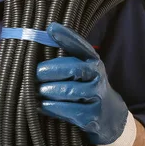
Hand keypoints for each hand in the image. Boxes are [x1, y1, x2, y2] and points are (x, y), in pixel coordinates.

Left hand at [35, 22, 129, 145]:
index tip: (51, 29)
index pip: (80, 46)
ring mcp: (97, 96)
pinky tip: (41, 105)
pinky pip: (70, 111)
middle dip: (52, 70)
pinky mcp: (93, 116)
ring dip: (50, 90)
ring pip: (71, 91)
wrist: (109, 114)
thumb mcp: (81, 68)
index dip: (66, 36)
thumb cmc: (86, 86)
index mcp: (93, 61)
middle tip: (35, 73)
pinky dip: (53, 108)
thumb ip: (64, 55)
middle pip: (75, 69)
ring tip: (35, 90)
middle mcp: (98, 75)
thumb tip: (41, 38)